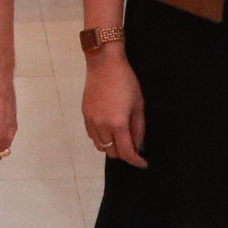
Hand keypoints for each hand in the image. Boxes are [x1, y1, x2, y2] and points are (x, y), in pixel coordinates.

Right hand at [80, 48, 146, 166]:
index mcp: (118, 124)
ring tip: (121, 139)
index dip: (136, 161)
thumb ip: (139, 128)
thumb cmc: (126, 81)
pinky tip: (109, 131)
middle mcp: (102, 126)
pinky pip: (92, 135)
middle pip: (112, 152)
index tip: (143, 164)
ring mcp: (91, 121)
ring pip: (100, 146)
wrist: (104, 64)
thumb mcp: (138, 105)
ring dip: (112, 148)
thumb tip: (138, 145)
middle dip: (124, 154)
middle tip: (134, 148)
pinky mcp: (85, 114)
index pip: (126, 152)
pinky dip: (101, 139)